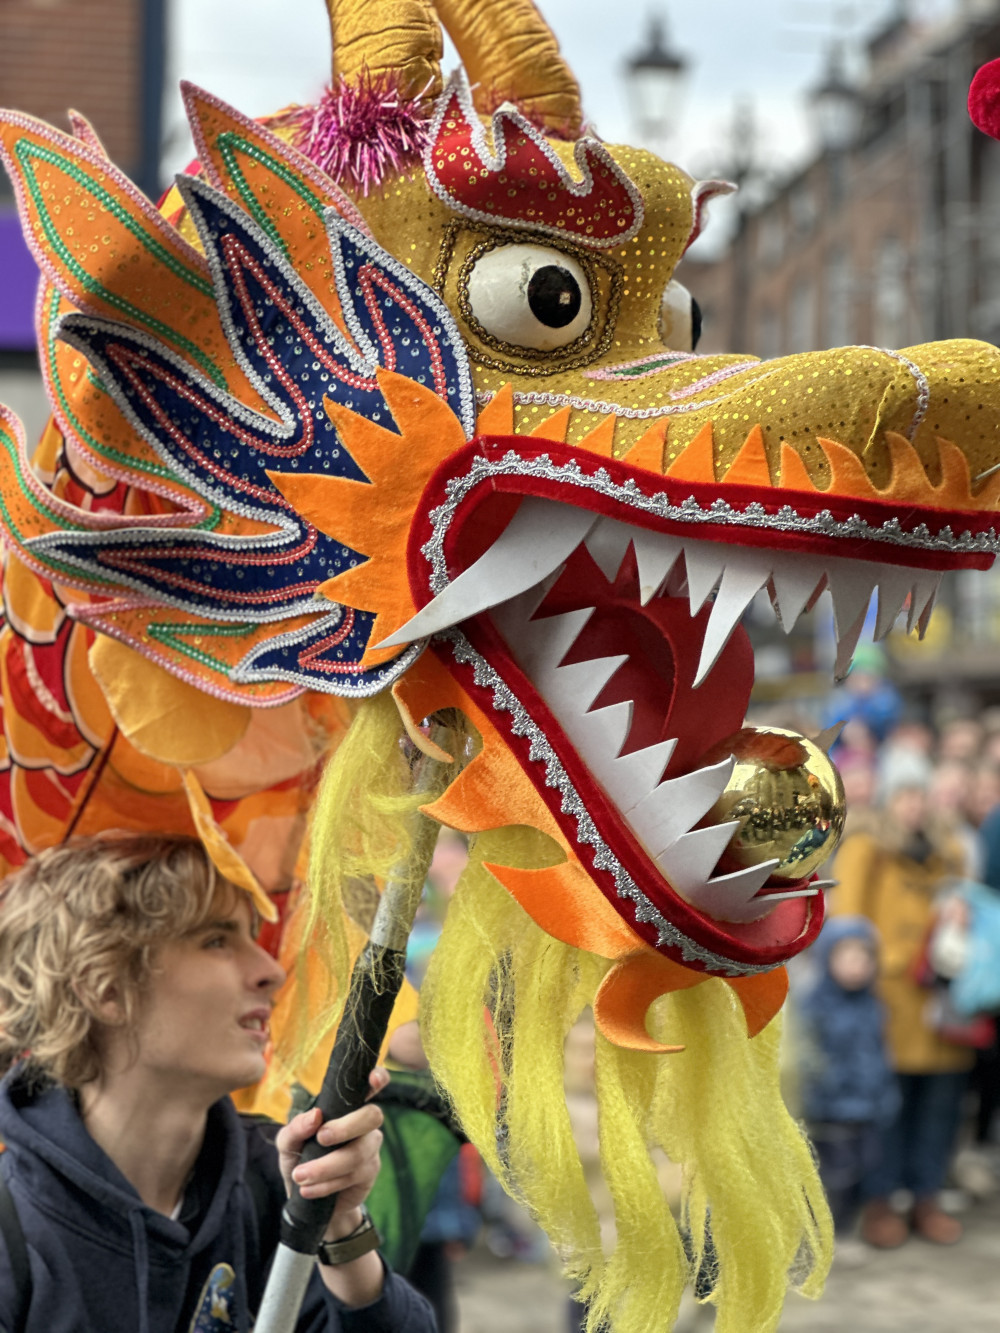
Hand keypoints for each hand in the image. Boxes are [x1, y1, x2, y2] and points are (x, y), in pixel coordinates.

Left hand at [275, 1067, 388, 1238]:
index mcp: (347, 1106)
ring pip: (359, 1152)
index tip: (373, 1079)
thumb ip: (296, 1127)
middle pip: (372, 1116)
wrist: (305, 1200)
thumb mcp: (288, 1143)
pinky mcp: (369, 1173)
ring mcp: (370, 1148)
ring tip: (300, 1177)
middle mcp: (364, 1124)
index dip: (378, 1078)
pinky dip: (327, 1184)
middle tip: (320, 1138)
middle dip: (346, 1127)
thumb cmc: (300, 1159)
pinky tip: (309, 1190)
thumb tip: (315, 1116)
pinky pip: (353, 1175)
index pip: (371, 1085)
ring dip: (326, 1166)